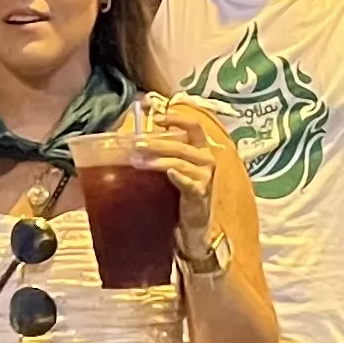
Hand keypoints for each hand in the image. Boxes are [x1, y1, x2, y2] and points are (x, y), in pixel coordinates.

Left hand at [128, 103, 232, 247]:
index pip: (194, 126)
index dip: (177, 119)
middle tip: (137, 144)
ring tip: (140, 161)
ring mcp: (205, 177)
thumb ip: (164, 152)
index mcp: (201, 149)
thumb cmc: (181, 192)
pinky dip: (177, 176)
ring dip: (159, 160)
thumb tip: (138, 138)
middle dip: (157, 143)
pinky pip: (188, 182)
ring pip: (181, 162)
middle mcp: (207, 160)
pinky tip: (168, 173)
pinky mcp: (200, 193)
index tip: (157, 118)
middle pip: (181, 145)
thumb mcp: (175, 168)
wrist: (194, 224)